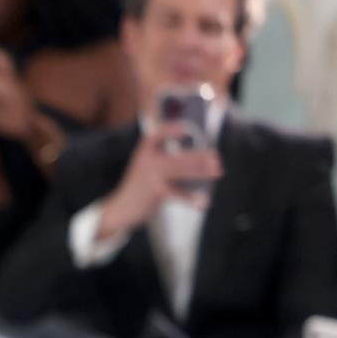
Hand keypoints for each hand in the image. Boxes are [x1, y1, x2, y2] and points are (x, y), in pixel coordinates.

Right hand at [96, 123, 223, 239]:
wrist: (120, 208)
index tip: (186, 129)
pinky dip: (193, 199)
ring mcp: (151, 176)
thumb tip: (196, 158)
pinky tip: (204, 201)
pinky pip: (179, 194)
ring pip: (182, 171)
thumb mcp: (145, 167)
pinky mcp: (156, 192)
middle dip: (199, 157)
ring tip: (217, 171)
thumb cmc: (138, 187)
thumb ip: (162, 158)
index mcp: (144, 152)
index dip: (171, 129)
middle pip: (178, 156)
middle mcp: (147, 161)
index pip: (157, 134)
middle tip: (215, 158)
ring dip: (202, 171)